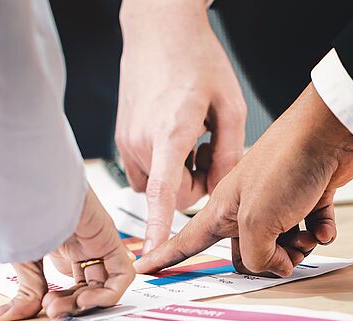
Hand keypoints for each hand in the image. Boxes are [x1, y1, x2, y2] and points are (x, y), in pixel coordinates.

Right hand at [0, 187, 135, 320]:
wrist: (28, 188)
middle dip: (71, 304)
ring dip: (87, 303)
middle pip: (88, 286)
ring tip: (63, 308)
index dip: (60, 301)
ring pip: (105, 283)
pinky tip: (85, 301)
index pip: (70, 282)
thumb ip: (25, 288)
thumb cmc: (20, 210)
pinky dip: (108, 294)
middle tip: (52, 312)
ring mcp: (97, 241)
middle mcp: (81, 243)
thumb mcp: (21, 258)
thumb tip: (6, 315)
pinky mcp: (110, 239)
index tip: (41, 309)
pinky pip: (121, 275)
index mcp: (59, 244)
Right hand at [116, 0, 246, 253]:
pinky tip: (176, 135)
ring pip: (161, 184)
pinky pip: (147, 172)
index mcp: (171, 132)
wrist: (159, 31)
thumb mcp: (230, 106)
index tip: (151, 257)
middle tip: (212, 149)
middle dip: (197, 182)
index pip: (163, 192)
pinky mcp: (122, 139)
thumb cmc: (197, 62)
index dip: (159, 226)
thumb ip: (230, 154)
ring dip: (180, 173)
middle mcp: (141, 141)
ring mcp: (127, 141)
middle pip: (176, 193)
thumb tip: (222, 192)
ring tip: (194, 136)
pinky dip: (165, 163)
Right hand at [135, 83, 352, 276]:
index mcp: (222, 209)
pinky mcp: (304, 198)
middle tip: (284, 248)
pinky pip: (309, 230)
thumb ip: (257, 255)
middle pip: (246, 253)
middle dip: (268, 259)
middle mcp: (244, 207)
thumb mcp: (258, 220)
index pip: (186, 240)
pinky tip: (322, 224)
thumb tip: (274, 268)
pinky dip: (319, 230)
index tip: (146, 269)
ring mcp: (275, 202)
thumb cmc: (287, 160)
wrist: (329, 130)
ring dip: (298, 247)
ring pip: (280, 246)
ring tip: (307, 232)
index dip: (165, 256)